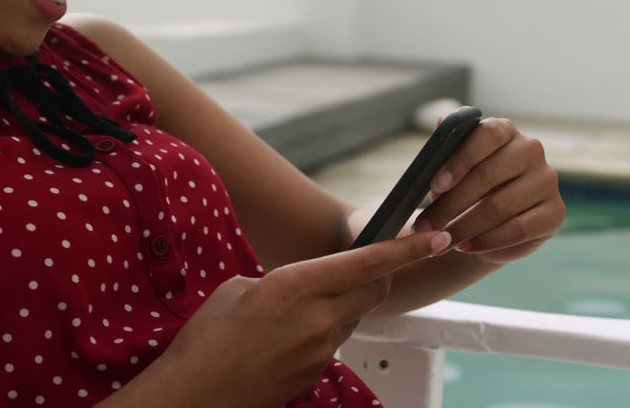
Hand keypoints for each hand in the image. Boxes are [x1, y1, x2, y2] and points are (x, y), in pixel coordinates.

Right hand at [158, 230, 450, 407]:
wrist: (194, 395)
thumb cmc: (207, 338)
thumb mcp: (240, 287)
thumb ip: (283, 281)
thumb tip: (302, 288)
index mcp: (298, 284)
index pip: (369, 262)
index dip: (408, 249)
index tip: (435, 238)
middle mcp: (319, 318)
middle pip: (374, 290)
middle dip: (380, 274)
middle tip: (370, 264)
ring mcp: (320, 349)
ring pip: (353, 317)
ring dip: (344, 304)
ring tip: (298, 307)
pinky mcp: (315, 373)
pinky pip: (332, 342)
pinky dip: (323, 330)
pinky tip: (286, 335)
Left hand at [412, 115, 564, 263]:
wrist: (488, 223)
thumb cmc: (464, 189)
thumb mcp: (450, 169)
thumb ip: (445, 148)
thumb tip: (441, 122)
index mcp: (504, 130)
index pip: (486, 136)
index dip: (459, 160)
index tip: (435, 185)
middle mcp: (530, 150)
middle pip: (489, 175)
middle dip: (451, 204)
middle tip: (425, 226)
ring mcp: (546, 180)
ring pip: (500, 206)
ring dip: (465, 227)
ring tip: (441, 241)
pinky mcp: (555, 213)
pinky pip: (518, 229)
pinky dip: (487, 241)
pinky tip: (466, 247)